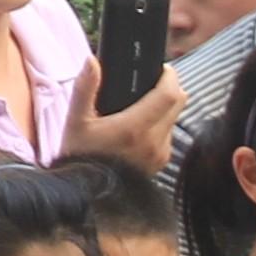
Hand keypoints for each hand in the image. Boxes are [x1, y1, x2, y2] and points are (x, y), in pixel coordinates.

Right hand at [68, 61, 183, 177]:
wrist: (87, 193)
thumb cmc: (80, 156)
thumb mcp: (76, 121)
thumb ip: (85, 88)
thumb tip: (92, 62)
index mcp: (135, 127)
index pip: (170, 94)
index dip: (170, 76)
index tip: (162, 69)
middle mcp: (154, 142)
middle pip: (179, 103)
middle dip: (169, 88)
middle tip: (153, 81)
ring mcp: (160, 154)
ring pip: (175, 119)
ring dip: (165, 108)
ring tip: (143, 104)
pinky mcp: (160, 164)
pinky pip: (169, 136)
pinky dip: (161, 126)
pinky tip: (141, 125)